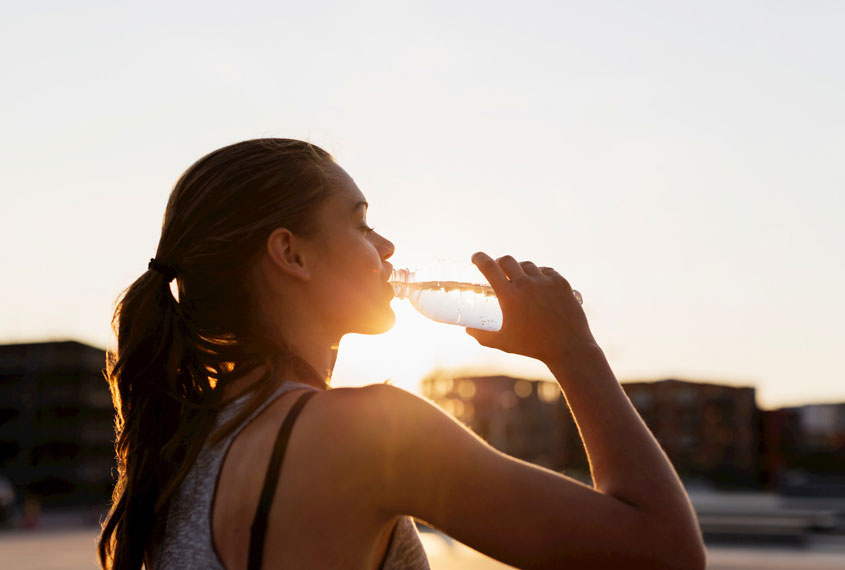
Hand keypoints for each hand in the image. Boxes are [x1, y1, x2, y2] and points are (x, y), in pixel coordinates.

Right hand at [465, 252, 597, 364]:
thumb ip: (482, 336)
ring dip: (520, 269)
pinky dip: (539, 274)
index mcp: (509, 295)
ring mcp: (545, 281)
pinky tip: (539, 283)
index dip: (479, 258)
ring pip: (527, 265)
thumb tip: (467, 330)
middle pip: (507, 260)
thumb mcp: (503, 342)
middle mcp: (526, 284)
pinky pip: (546, 271)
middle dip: (499, 262)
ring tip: (520, 279)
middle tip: (498, 270)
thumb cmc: (532, 346)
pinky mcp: (561, 283)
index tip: (476, 257)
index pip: (489, 267)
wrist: (568, 348)